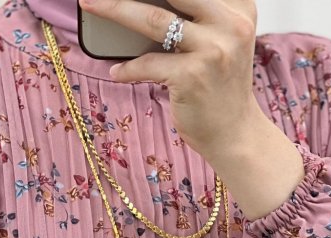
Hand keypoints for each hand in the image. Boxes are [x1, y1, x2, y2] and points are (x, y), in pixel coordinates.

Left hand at [80, 0, 258, 157]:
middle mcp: (230, 22)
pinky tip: (117, 72)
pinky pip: (148, 63)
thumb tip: (141, 5)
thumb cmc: (218, 87)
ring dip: (116, 10)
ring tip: (92, 5)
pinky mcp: (193, 75)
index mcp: (238, 7)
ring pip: (154, 19)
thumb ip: (197, 18)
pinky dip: (127, 68)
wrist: (234, 132)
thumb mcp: (219, 41)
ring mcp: (213, 48)